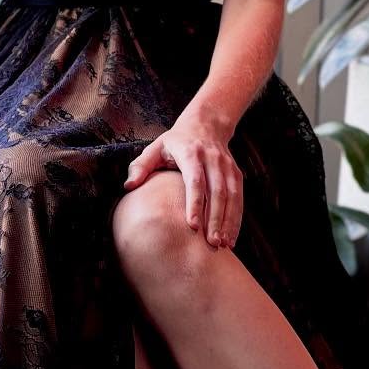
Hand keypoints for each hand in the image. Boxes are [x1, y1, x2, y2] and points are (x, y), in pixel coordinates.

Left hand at [123, 117, 242, 248]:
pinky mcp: (236, 173)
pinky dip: (236, 218)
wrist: (206, 124)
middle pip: (217, 191)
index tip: (192, 225)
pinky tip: (231, 237)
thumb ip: (141, 166)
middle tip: (211, 243)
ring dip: (229, 221)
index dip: (195, 203)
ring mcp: (227, 166)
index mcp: (191, 153)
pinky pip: (239, 198)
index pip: (195, 180)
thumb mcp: (155, 147)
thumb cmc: (175, 142)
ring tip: (222, 244)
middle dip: (215, 219)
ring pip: (232, 196)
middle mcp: (212, 159)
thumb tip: (128, 186)